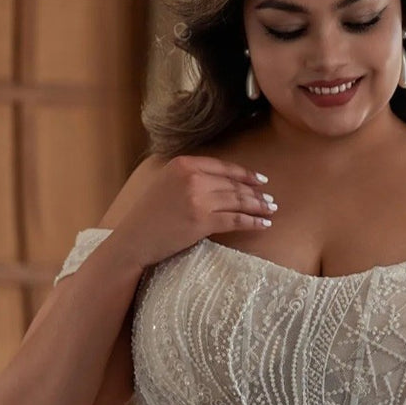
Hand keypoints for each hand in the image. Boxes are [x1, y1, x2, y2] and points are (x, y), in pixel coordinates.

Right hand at [101, 152, 276, 267]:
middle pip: (233, 184)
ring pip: (237, 201)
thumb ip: (189, 176)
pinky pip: (235, 220)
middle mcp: (192, 178)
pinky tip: (263, 224)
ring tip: (271, 210)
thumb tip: (220, 181)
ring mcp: (198, 200)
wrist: (134, 239)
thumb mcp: (165, 183)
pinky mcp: (202, 222)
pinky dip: (252, 222)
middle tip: (271, 199)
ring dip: (258, 206)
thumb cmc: (148, 215)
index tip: (261, 180)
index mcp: (183, 164)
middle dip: (256, 193)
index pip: (223, 167)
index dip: (245, 174)